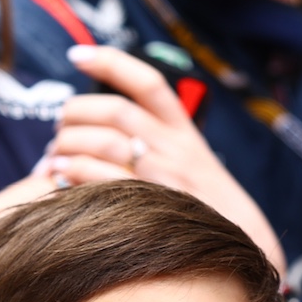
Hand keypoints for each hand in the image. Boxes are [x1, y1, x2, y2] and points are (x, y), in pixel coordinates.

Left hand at [52, 44, 284, 272]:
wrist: (248, 246)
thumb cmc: (209, 207)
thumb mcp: (194, 165)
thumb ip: (158, 143)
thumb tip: (103, 129)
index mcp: (184, 133)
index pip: (148, 83)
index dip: (110, 62)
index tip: (77, 55)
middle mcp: (175, 149)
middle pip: (116, 111)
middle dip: (75, 112)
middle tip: (58, 127)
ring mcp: (164, 178)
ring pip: (106, 141)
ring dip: (68, 144)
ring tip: (53, 156)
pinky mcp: (151, 207)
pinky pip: (104, 181)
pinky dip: (74, 173)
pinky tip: (59, 176)